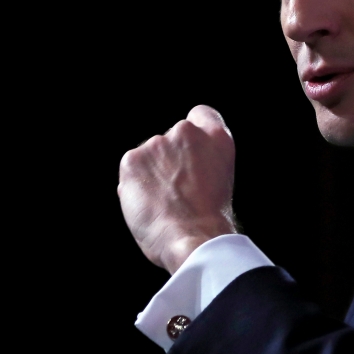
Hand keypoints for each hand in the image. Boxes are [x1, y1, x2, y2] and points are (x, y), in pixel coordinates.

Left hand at [118, 105, 236, 273]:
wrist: (194, 238)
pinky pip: (131, 169)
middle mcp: (187, 133)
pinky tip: (148, 205)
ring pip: (149, 155)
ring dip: (151, 173)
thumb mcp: (222, 178)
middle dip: (168, 159)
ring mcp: (158, 143)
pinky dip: (134, 185)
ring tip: (162, 203)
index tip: (190, 153)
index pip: (201, 115)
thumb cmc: (210, 220)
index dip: (193, 135)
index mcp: (216, 137)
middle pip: (171, 138)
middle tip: (175, 191)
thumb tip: (179, 163)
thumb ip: (204, 160)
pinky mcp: (132, 159)